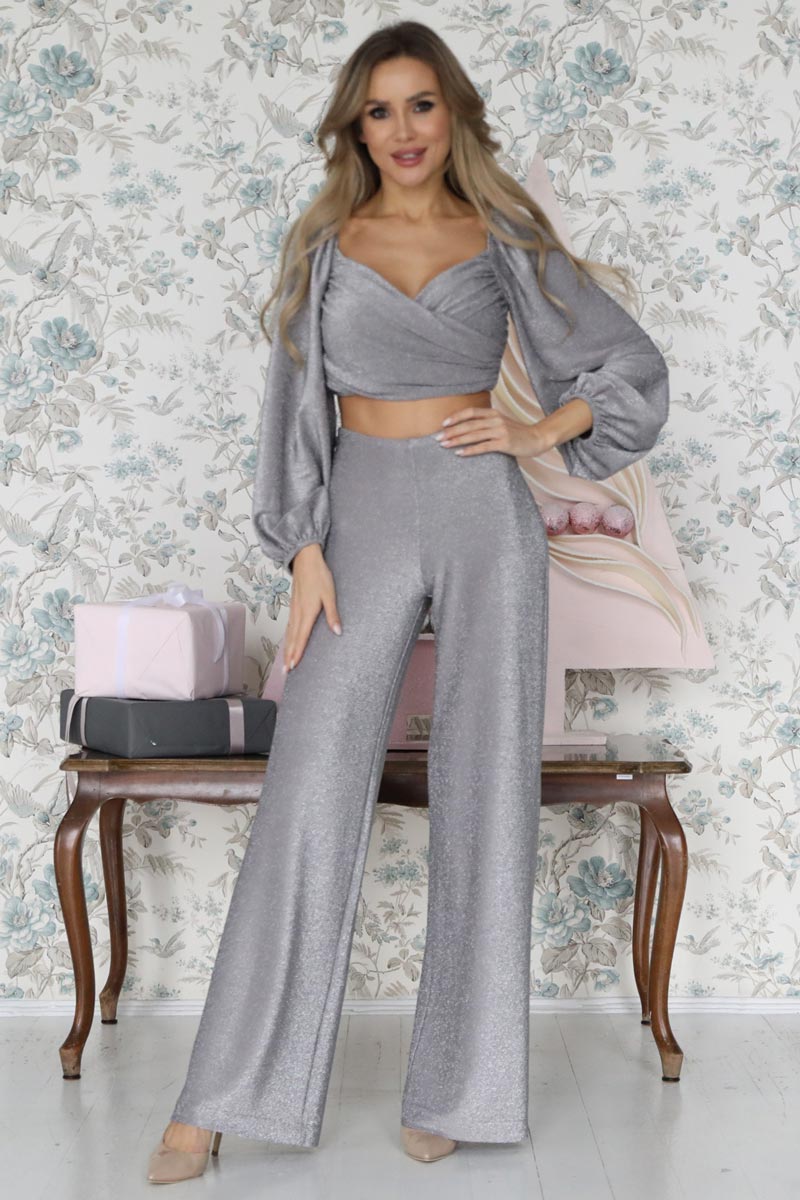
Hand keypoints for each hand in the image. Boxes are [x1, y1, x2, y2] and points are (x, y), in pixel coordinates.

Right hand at [283, 543, 341, 672]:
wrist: (305, 559)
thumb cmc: (319, 575)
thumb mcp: (330, 594)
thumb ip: (333, 614)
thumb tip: (337, 632)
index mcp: (307, 612)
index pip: (302, 637)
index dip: (298, 652)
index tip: (294, 666)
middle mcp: (298, 613)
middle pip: (292, 639)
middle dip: (289, 656)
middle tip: (286, 672)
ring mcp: (294, 609)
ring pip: (289, 634)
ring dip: (287, 649)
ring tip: (285, 663)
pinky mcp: (294, 605)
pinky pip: (289, 626)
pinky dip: (287, 638)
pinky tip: (288, 642)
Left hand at [436, 406, 551, 457]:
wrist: (537, 438)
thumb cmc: (517, 433)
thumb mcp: (501, 423)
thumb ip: (486, 423)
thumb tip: (466, 428)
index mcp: (493, 413)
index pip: (470, 412)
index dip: (456, 417)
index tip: (443, 424)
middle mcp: (495, 419)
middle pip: (469, 424)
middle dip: (451, 431)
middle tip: (437, 438)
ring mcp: (500, 431)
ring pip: (474, 435)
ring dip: (457, 440)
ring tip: (444, 445)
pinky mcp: (504, 443)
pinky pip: (483, 446)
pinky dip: (470, 450)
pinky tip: (460, 453)